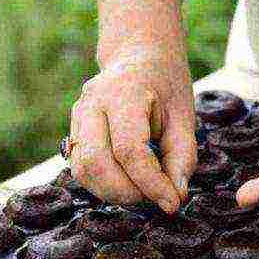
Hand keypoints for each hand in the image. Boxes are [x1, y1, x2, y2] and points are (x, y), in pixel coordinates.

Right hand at [70, 40, 195, 213]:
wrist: (139, 56)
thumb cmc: (166, 86)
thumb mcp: (184, 118)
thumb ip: (182, 158)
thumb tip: (174, 198)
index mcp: (123, 94)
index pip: (129, 150)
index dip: (151, 183)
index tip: (173, 203)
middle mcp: (91, 104)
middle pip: (96, 163)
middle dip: (127, 192)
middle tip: (157, 199)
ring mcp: (77, 116)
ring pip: (82, 170)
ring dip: (113, 193)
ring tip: (144, 192)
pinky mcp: (74, 131)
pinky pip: (81, 168)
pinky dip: (104, 185)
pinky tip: (129, 184)